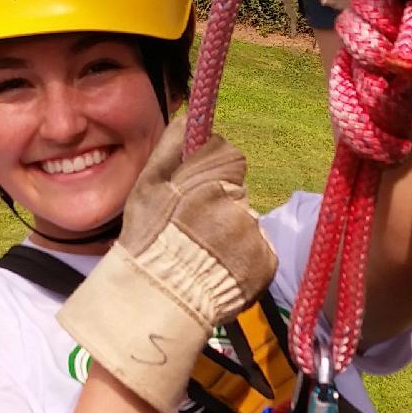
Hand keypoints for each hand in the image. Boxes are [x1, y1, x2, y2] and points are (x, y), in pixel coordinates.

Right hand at [57, 116, 276, 412]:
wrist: (159, 300)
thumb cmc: (147, 240)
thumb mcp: (146, 187)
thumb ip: (171, 146)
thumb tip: (190, 112)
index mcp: (211, 180)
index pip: (229, 157)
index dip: (210, 173)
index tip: (192, 196)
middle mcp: (238, 204)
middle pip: (237, 189)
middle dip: (219, 203)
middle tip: (191, 230)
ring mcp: (254, 235)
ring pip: (246, 219)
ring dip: (230, 232)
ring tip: (201, 254)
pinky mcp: (265, 263)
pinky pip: (258, 249)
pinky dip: (242, 258)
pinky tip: (217, 269)